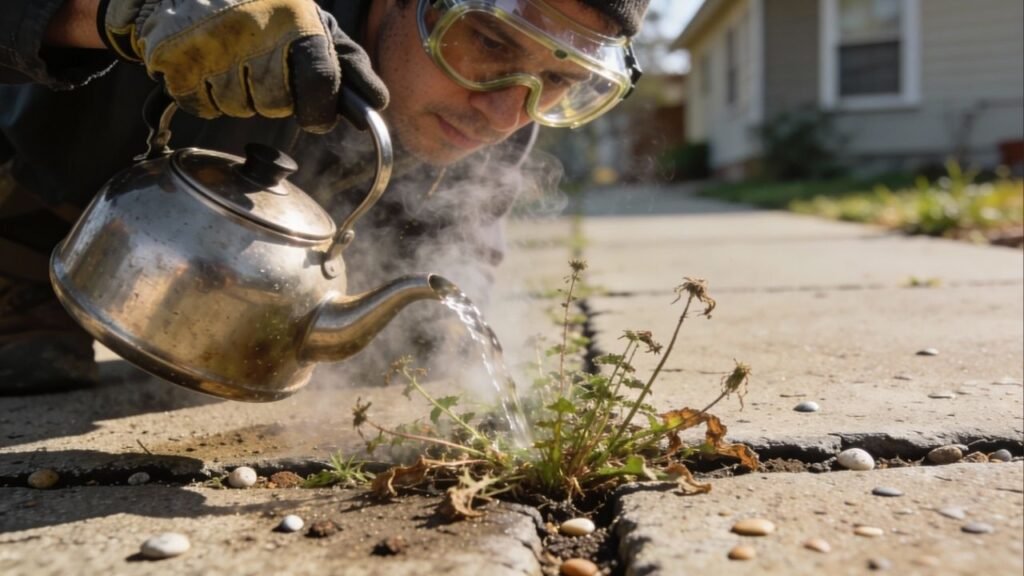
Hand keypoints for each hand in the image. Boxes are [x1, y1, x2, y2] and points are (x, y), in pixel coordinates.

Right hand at [100, 0, 387, 132]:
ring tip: (232, 59)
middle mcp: (254, 30)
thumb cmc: (266, 6)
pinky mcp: (175, 58)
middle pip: (274, 104)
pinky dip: (204, 95)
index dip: (319, 110)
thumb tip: (377, 104)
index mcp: (296, 22)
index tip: (316, 116)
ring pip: (237, 107)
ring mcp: (211, 44)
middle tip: (263, 68)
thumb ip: (348, 64)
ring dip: (238, 96)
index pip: (319, 83)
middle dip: (272, 97)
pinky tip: (207, 66)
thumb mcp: (314, 23)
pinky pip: (201, 105)